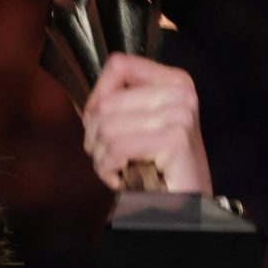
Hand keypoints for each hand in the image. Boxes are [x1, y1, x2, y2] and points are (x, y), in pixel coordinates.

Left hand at [82, 53, 211, 195]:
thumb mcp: (134, 127)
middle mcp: (180, 91)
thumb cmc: (154, 167)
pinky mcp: (175, 138)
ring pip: (108, 127)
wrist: (183, 203)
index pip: (118, 65)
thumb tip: (84, 102)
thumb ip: (113, 105)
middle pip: (106, 103)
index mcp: (172, 80)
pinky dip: (108, 169)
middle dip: (95, 137)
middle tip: (107, 158)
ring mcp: (181, 112)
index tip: (99, 127)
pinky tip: (120, 179)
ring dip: (102, 157)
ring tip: (115, 170)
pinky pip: (118, 147)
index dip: (96, 99)